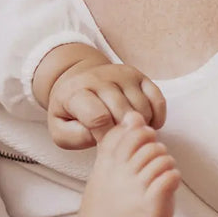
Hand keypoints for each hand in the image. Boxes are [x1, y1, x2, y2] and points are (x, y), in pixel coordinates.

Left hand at [40, 46, 165, 148]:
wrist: (77, 82)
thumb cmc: (70, 112)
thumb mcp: (60, 129)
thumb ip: (73, 136)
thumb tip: (98, 135)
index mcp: (75, 92)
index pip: (98, 118)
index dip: (104, 136)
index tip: (101, 141)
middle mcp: (98, 78)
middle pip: (123, 115)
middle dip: (123, 133)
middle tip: (116, 138)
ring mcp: (121, 74)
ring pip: (142, 110)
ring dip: (139, 127)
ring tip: (125, 130)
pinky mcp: (139, 76)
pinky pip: (158, 101)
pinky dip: (156, 118)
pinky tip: (142, 124)